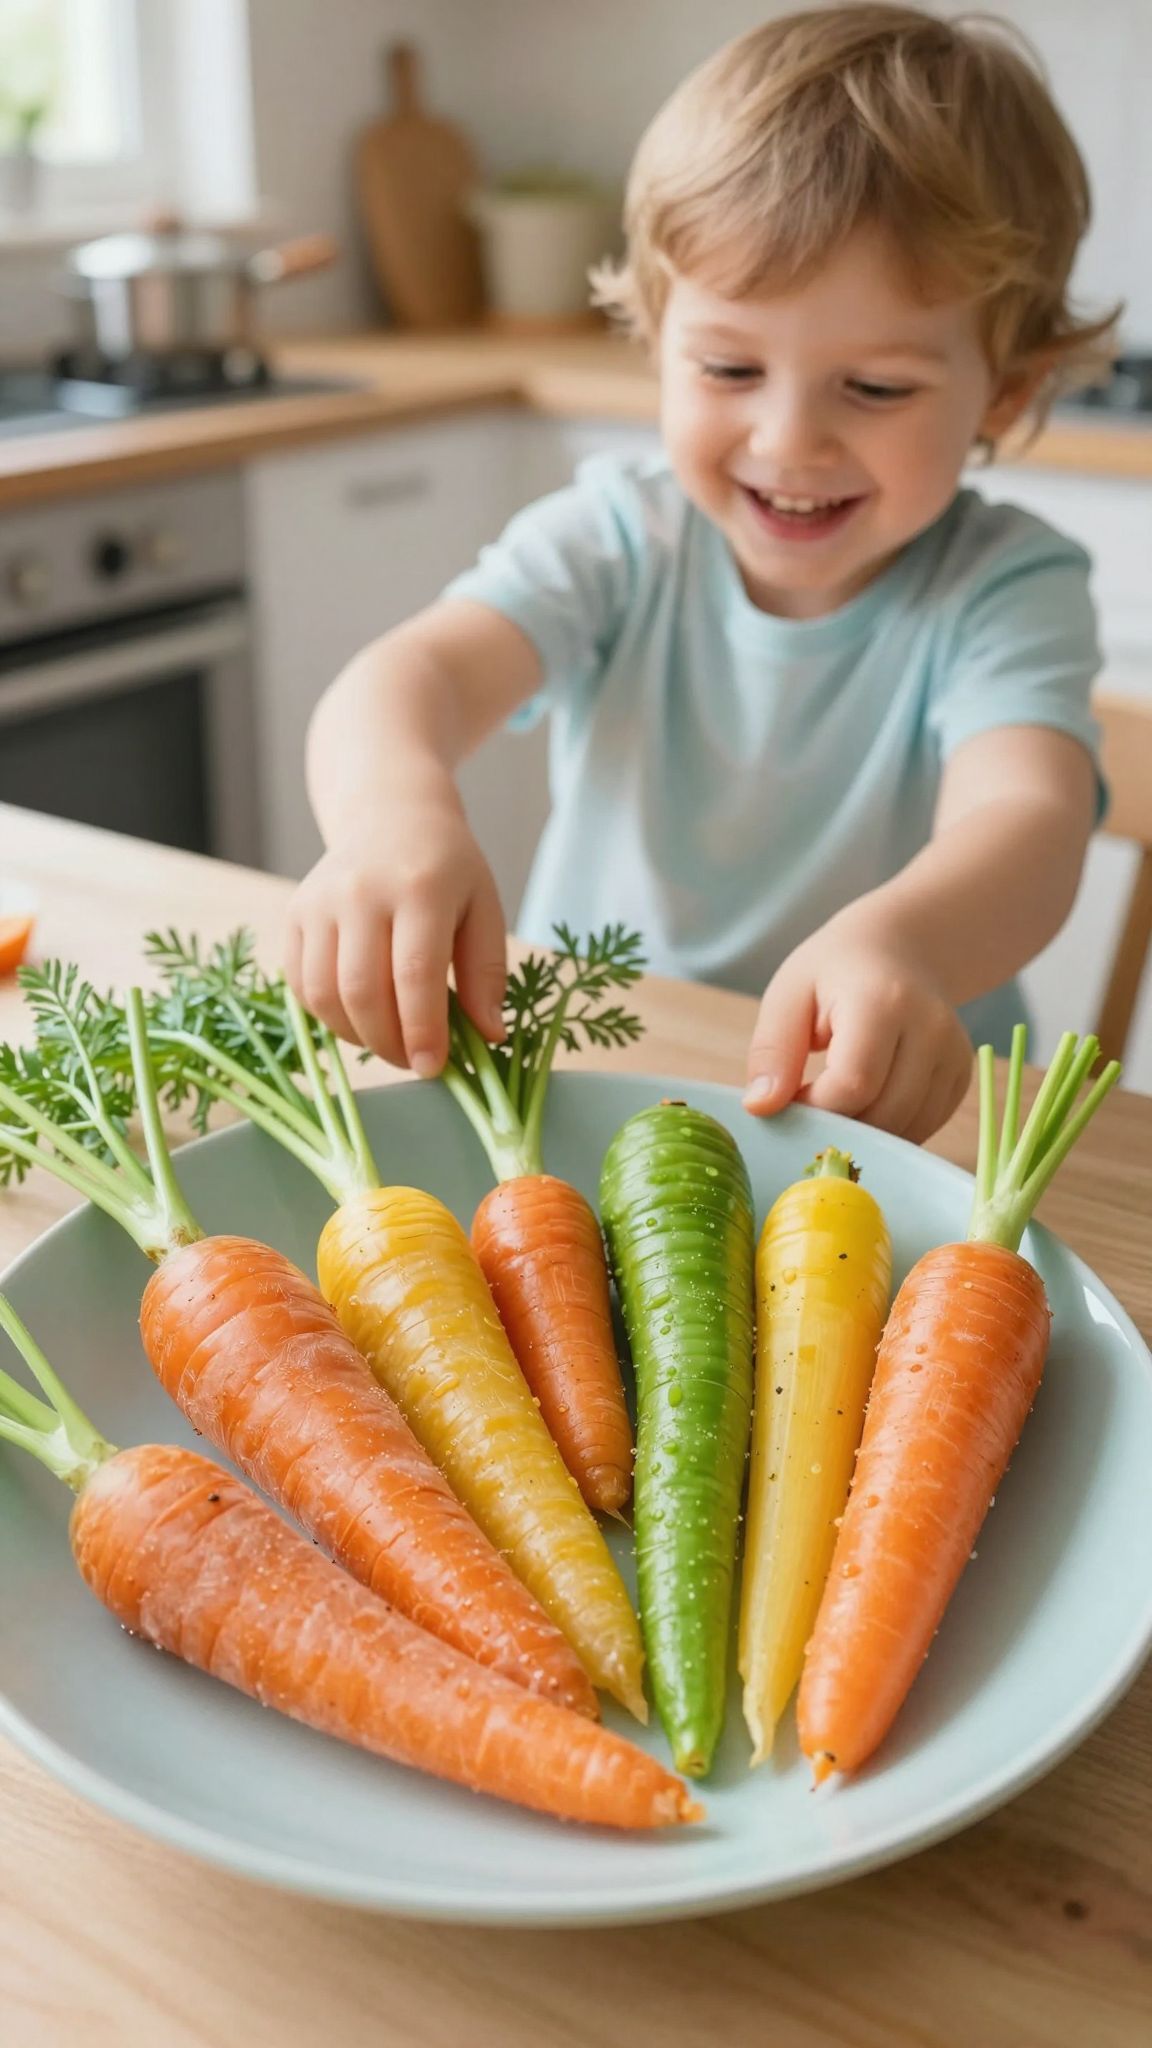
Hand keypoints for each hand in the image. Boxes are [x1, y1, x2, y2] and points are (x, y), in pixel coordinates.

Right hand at [284, 802, 506, 1074]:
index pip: (415, 974)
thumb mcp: (483, 909)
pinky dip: (328, 1015)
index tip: (435, 1068)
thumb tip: (491, 1036)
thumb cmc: (446, 869)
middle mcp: (360, 892)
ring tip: (388, 1040)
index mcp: (419, 888)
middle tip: (414, 1061)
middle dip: (388, 1043)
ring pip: (324, 994)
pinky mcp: (295, 915)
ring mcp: (319, 902)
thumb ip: (486, 973)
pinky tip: (360, 1016)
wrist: (390, 816)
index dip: (423, 1030)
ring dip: (356, 1035)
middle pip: (363, 991)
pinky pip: (301, 984)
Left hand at [741, 910, 972, 1143]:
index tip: (791, 1102)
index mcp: (883, 1002)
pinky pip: (923, 1126)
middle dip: (838, 1126)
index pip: (852, 1084)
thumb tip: (761, 1107)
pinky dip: (889, 1128)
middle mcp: (930, 1029)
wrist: (900, 948)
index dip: (815, 1109)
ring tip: (835, 1101)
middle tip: (809, 1108)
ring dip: (863, 1132)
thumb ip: (772, 1050)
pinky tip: (866, 1101)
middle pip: (883, 1114)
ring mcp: (954, 1054)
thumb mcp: (789, 994)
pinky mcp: (961, 1075)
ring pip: (905, 1129)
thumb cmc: (835, 971)